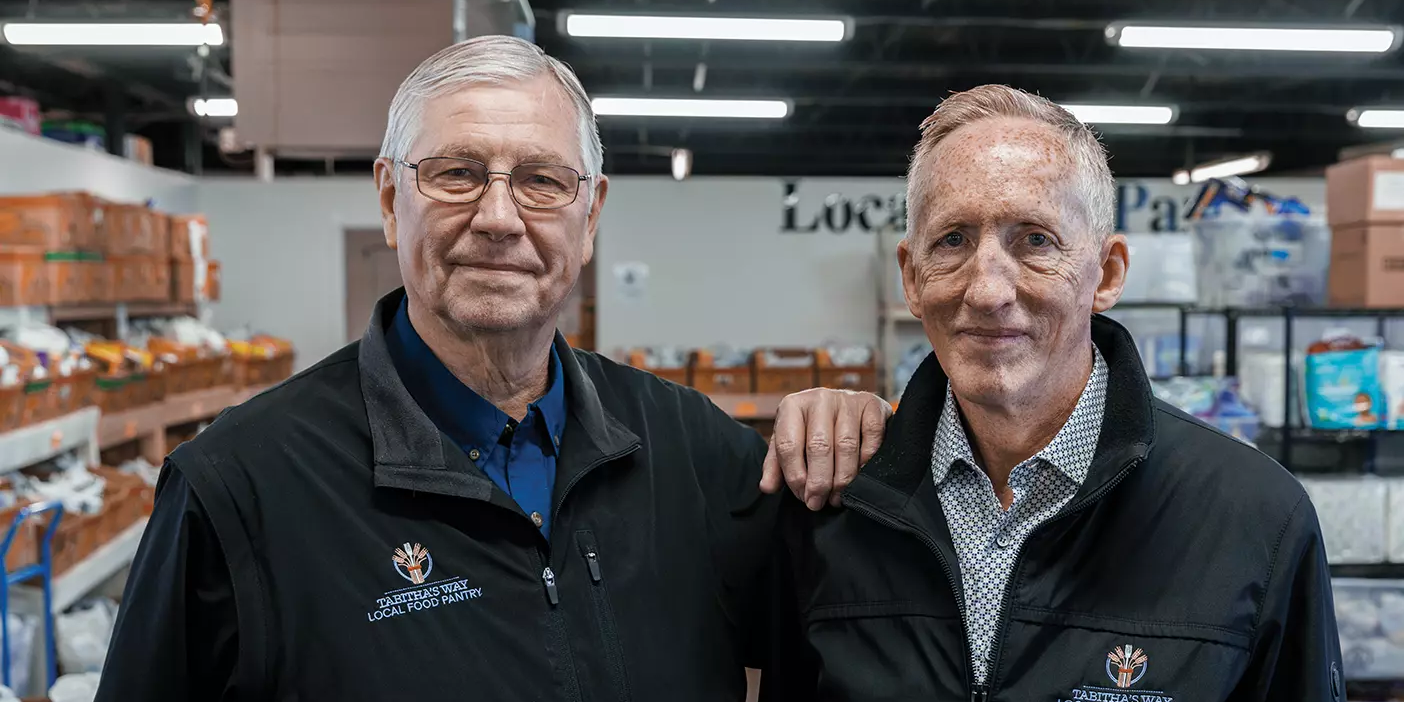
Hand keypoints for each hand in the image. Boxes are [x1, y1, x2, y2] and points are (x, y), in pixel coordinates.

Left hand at [760, 388, 891, 509]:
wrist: (850, 407)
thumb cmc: (815, 429)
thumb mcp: (791, 442)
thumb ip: (776, 465)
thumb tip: (767, 487)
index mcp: (792, 406)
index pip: (788, 445)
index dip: (794, 476)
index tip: (802, 497)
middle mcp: (819, 398)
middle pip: (818, 446)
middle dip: (819, 482)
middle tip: (819, 503)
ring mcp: (847, 399)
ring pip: (846, 445)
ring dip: (843, 478)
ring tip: (837, 497)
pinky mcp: (872, 404)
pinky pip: (871, 436)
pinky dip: (867, 460)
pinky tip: (861, 475)